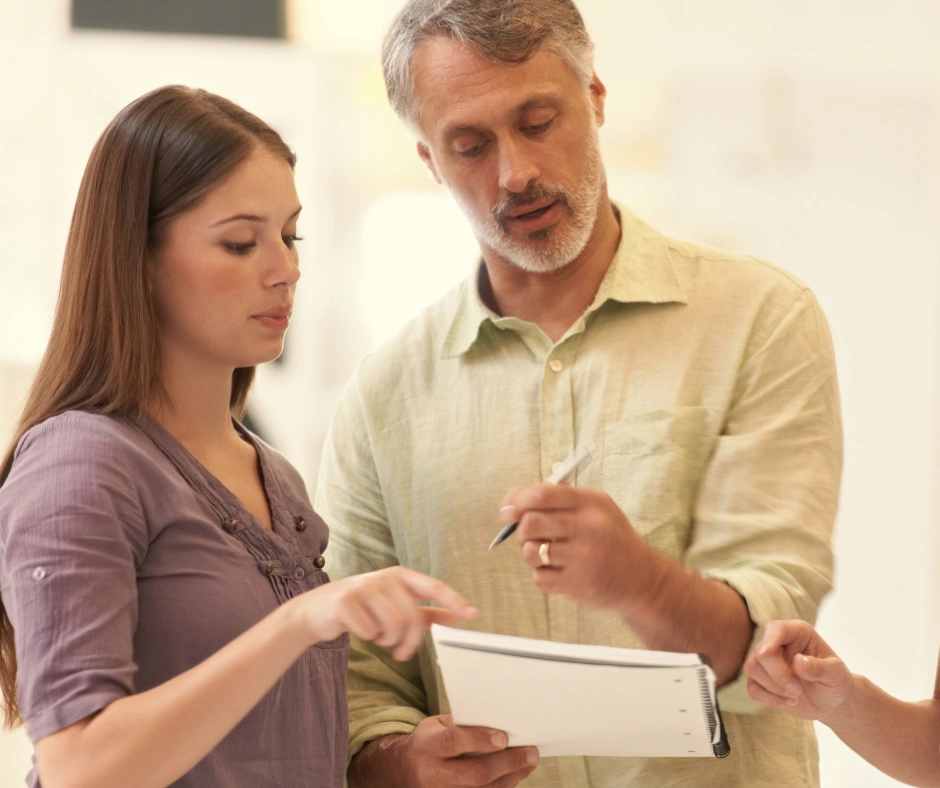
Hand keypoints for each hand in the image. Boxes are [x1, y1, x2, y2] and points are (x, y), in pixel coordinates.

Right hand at [296, 567, 477, 659]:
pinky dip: (368, 638)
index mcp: (399, 576)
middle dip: (409, 641)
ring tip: (377, 636)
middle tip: (403, 653)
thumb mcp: (392, 605)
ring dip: (387, 640)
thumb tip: (456, 616)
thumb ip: (424, 610)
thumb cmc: (359, 609)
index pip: (432, 587)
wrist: (315, 612)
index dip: (453, 600)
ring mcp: (363, 586)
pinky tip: (360, 631)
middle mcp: (383, 577)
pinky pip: (369, 631)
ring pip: (393, 625)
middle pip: (412, 617)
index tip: (472, 614)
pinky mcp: (345, 601)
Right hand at [400, 715, 538, 787]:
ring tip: (530, 760)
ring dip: (511, 776)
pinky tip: (516, 774)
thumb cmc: (426, 743)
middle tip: (531, 751)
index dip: (480, 739)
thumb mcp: (434, 727)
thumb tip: (496, 719)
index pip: (455, 742)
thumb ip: (460, 725)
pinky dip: (503, 786)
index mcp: (427, 748)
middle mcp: (433, 775)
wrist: (402, 773)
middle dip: (507, 763)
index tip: (504, 736)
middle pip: (476, 774)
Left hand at [500, 483, 657, 612]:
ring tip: (548, 554)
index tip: (507, 509)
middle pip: (531, 523)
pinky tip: (561, 571)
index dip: (517, 500)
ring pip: (530, 551)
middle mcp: (590, 527)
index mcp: (592, 502)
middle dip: (522, 530)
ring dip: (531, 553)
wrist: (641, 578)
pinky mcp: (578, 584)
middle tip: (531, 535)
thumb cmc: (610, 539)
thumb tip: (511, 502)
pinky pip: (539, 577)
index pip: (543, 494)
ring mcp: (584, 557)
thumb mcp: (595, 508)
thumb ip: (558, 499)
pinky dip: (543, 575)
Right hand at [743, 620, 854, 721]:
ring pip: (752, 668)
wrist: (832, 702)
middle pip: (760, 653)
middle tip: (797, 690)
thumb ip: (819, 667)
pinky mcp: (761, 680)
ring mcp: (766, 662)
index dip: (768, 641)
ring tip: (796, 695)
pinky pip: (752, 688)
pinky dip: (769, 699)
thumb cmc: (836, 682)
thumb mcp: (836, 674)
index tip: (766, 655)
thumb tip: (798, 660)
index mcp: (797, 633)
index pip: (775, 629)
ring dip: (774, 688)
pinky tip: (788, 701)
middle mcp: (778, 643)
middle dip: (778, 676)